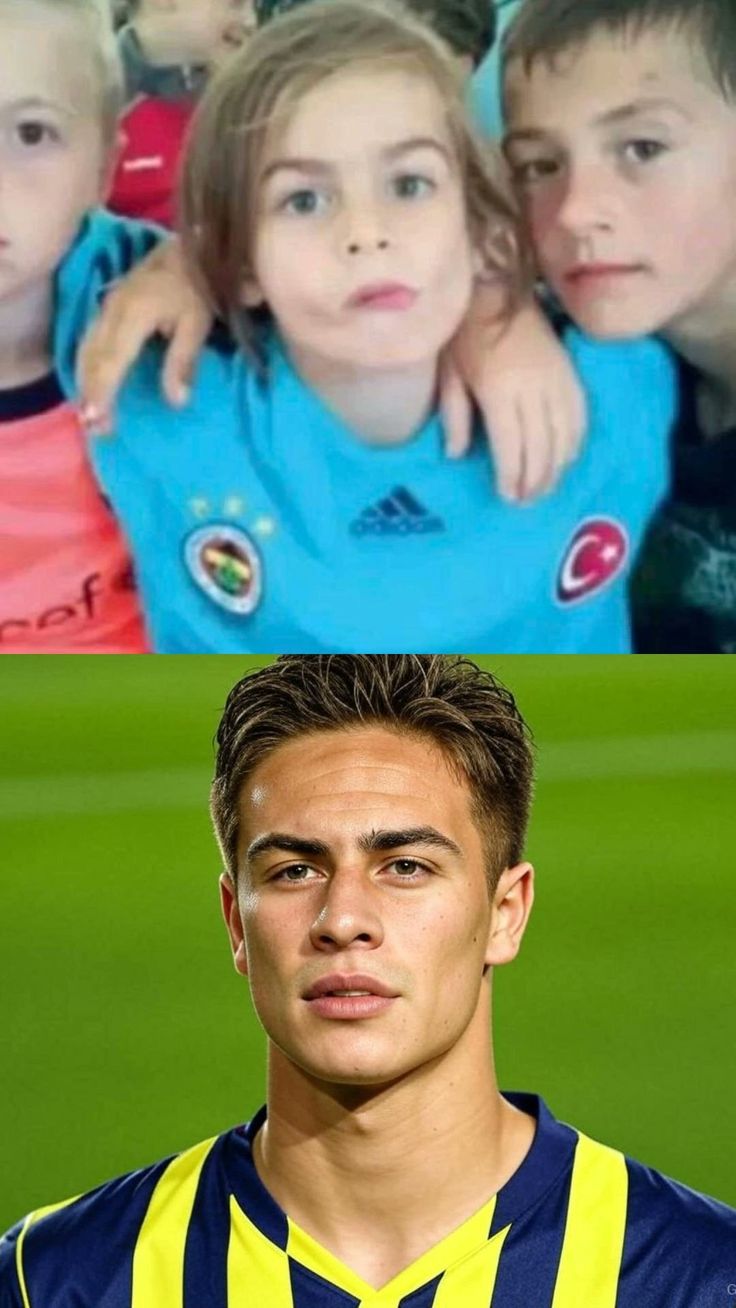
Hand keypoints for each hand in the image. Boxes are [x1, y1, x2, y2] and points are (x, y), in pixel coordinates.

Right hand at [77, 238, 212, 434]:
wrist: (193, 247)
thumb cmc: (200, 287)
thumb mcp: (197, 324)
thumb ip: (183, 362)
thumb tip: (176, 402)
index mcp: (133, 314)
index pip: (112, 361)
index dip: (103, 392)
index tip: (98, 421)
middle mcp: (113, 310)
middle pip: (94, 358)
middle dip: (91, 394)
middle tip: (95, 429)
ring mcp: (108, 305)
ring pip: (87, 349)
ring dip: (85, 382)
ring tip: (89, 413)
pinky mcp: (109, 305)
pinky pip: (90, 339)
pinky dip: (87, 365)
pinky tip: (89, 383)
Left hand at [443, 285, 586, 500]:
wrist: (496, 286)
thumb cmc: (464, 331)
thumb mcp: (449, 373)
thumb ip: (455, 415)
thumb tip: (457, 455)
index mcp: (500, 389)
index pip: (512, 445)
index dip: (512, 476)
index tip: (508, 497)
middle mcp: (534, 388)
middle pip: (542, 447)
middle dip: (535, 480)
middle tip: (526, 503)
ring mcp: (558, 380)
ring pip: (566, 436)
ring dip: (557, 468)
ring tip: (544, 489)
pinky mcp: (571, 373)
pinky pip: (580, 417)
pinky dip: (575, 444)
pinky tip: (565, 460)